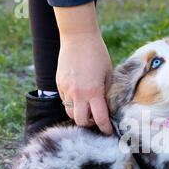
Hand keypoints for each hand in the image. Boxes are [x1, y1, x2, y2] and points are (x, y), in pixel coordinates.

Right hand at [54, 2, 112, 133]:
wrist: (78, 37)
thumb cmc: (98, 54)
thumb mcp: (109, 74)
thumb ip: (108, 93)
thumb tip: (109, 109)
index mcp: (94, 92)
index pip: (99, 118)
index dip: (105, 128)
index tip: (108, 131)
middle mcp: (78, 93)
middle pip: (80, 121)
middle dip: (89, 124)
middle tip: (96, 119)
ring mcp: (66, 89)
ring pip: (70, 112)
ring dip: (79, 114)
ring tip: (88, 107)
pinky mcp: (59, 84)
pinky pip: (64, 101)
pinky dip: (72, 103)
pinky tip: (79, 94)